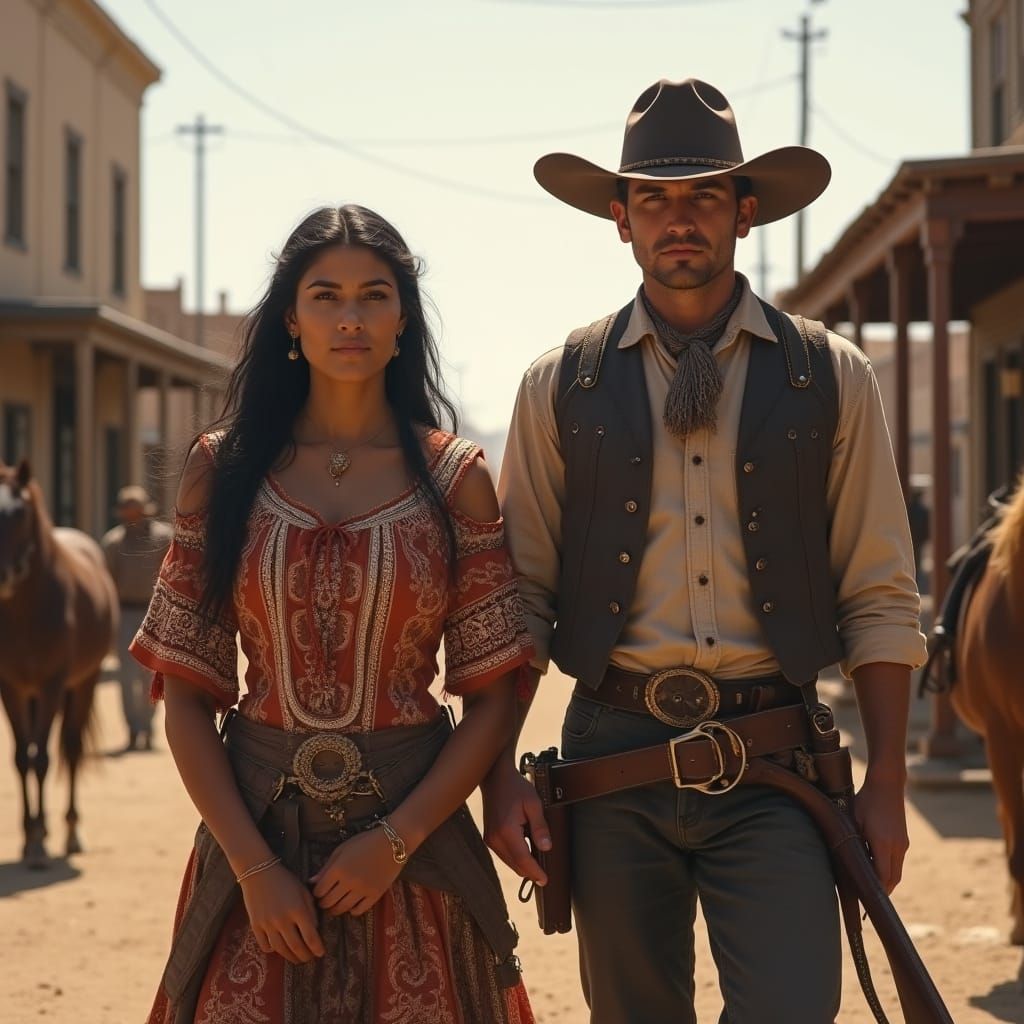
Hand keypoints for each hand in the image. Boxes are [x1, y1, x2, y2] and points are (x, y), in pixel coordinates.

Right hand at [239, 864, 324, 963]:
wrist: (258, 873)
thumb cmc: (284, 880)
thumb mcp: (303, 890)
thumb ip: (310, 909)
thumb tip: (314, 929)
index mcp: (297, 909)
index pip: (310, 936)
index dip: (317, 948)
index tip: (321, 953)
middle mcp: (282, 920)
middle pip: (296, 946)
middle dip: (305, 956)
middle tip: (309, 959)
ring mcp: (267, 925)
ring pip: (280, 949)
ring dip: (290, 957)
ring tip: (296, 958)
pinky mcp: (255, 926)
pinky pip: (265, 946)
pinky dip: (273, 950)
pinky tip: (279, 948)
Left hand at [310, 828, 403, 916]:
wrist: (392, 842)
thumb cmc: (365, 842)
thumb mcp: (342, 849)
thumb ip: (326, 867)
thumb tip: (312, 882)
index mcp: (338, 869)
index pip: (319, 890)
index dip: (316, 892)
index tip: (319, 891)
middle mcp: (348, 882)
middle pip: (328, 902)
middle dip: (323, 903)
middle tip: (325, 900)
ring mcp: (362, 890)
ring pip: (342, 908)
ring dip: (335, 909)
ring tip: (335, 905)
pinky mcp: (375, 895)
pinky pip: (359, 910)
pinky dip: (352, 910)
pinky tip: (352, 905)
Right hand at [481, 760, 549, 885]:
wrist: (496, 778)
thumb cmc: (516, 788)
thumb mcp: (534, 804)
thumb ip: (540, 827)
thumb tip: (546, 848)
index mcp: (507, 831)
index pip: (523, 860)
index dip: (535, 872)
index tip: (545, 880)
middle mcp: (495, 838)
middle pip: (515, 865)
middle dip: (530, 871)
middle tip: (544, 873)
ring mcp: (490, 839)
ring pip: (509, 862)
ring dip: (523, 864)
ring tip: (537, 860)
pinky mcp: (489, 837)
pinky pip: (504, 854)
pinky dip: (515, 856)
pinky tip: (525, 850)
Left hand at [853, 774, 909, 893]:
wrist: (887, 784)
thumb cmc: (866, 801)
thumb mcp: (854, 820)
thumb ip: (854, 842)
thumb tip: (849, 861)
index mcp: (883, 843)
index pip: (882, 877)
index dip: (875, 891)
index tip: (864, 901)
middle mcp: (897, 847)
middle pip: (892, 879)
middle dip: (882, 891)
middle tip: (867, 901)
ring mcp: (902, 844)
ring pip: (897, 872)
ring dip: (886, 881)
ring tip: (871, 887)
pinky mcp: (904, 840)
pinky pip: (897, 862)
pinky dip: (889, 870)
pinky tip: (876, 869)